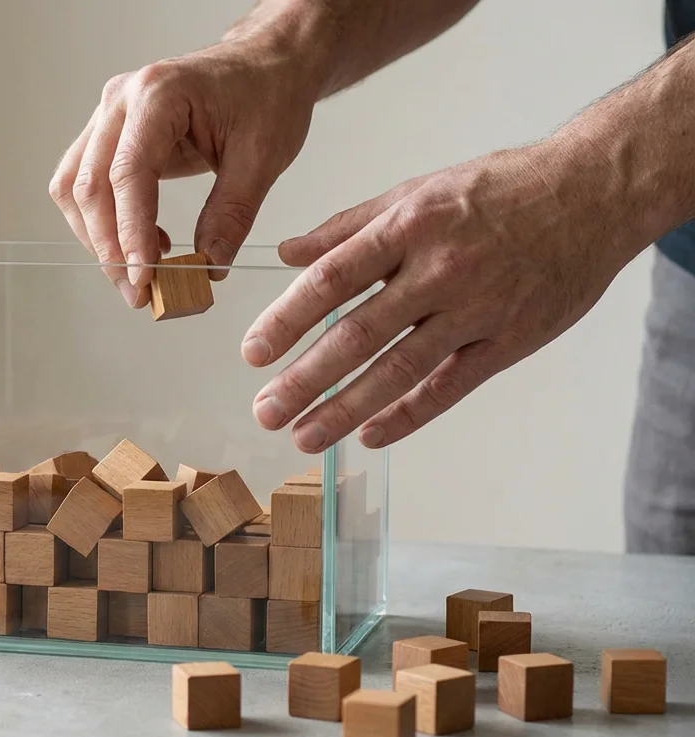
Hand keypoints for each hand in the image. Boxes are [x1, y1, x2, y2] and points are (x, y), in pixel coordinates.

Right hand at [49, 35, 320, 307]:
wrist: (265, 63)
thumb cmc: (267, 95)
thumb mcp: (263, 156)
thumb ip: (232, 213)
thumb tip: (209, 267)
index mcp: (159, 95)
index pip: (128, 173)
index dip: (131, 232)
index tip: (144, 277)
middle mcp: (121, 101)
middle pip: (89, 185)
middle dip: (109, 247)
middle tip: (139, 293)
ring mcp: (109, 115)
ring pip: (74, 188)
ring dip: (99, 238)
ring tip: (140, 273)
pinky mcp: (110, 133)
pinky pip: (86, 183)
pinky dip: (104, 222)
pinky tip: (145, 243)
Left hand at [244, 141, 643, 451]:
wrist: (593, 192)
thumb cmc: (498, 190)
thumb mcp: (417, 190)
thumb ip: (347, 226)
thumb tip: (287, 254)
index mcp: (408, 226)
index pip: (332, 278)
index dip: (287, 319)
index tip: (252, 352)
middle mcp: (439, 269)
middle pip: (358, 334)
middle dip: (305, 379)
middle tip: (265, 411)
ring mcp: (477, 308)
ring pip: (400, 369)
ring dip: (346, 409)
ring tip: (304, 437)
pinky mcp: (510, 340)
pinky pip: (450, 387)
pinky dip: (407, 415)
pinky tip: (369, 435)